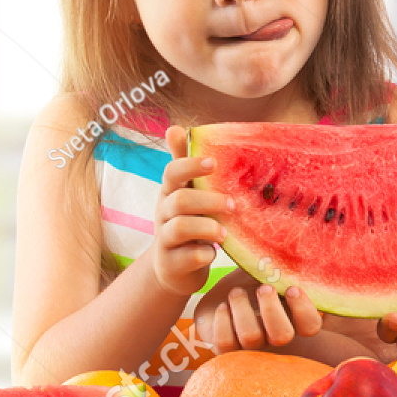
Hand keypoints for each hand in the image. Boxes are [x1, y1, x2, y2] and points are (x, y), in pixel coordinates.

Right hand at [151, 126, 232, 297]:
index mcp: (170, 192)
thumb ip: (184, 163)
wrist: (172, 269)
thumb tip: (174, 127)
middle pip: (179, 200)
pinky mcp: (171, 264)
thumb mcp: (185, 193)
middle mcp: (163, 213)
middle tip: (232, 205)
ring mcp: (165, 240)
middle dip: (208, 200)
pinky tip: (213, 253)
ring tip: (224, 233)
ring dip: (207, 227)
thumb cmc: (186, 223)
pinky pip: (187, 257)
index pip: (172, 172)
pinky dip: (203, 254)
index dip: (190, 165)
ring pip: (180, 227)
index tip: (213, 163)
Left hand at [195, 267, 324, 352]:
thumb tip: (296, 245)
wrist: (221, 293)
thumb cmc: (252, 280)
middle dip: (271, 309)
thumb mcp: (269, 269)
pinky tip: (223, 306)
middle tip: (263, 287)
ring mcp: (250, 345)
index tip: (291, 287)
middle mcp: (274, 335)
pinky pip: (226, 344)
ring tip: (236, 292)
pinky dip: (223, 322)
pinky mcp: (226, 347)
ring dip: (242, 309)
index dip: (303, 309)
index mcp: (292, 317)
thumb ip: (284, 265)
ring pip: (251, 338)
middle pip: (282, 336)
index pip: (310, 326)